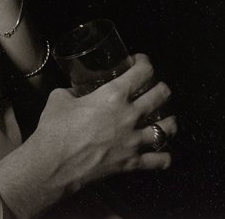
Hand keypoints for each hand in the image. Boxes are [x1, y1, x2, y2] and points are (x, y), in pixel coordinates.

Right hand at [30, 54, 176, 192]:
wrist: (54, 163)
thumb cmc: (55, 127)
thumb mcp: (60, 97)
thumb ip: (73, 92)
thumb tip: (76, 93)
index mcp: (113, 96)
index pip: (142, 72)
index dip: (145, 62)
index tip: (140, 61)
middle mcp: (130, 116)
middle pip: (161, 95)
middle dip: (161, 87)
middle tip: (154, 86)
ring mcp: (134, 141)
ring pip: (168, 127)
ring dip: (169, 120)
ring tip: (166, 117)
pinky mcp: (133, 163)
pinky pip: (160, 160)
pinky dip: (164, 155)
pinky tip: (161, 151)